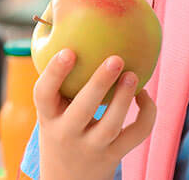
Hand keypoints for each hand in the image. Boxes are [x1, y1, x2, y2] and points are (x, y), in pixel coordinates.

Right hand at [33, 49, 156, 179]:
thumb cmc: (61, 131)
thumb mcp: (52, 113)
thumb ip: (61, 84)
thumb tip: (74, 31)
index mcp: (48, 118)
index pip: (43, 95)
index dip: (54, 73)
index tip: (68, 51)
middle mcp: (66, 134)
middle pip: (82, 109)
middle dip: (99, 83)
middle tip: (116, 58)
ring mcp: (91, 148)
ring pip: (111, 125)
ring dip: (125, 98)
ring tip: (133, 74)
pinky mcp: (113, 156)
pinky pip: (135, 135)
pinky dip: (145, 115)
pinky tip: (145, 96)